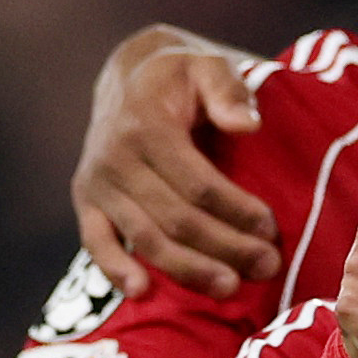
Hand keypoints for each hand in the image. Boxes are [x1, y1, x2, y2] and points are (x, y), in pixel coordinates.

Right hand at [75, 26, 279, 300]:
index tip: (271, 229)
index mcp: (146, 125)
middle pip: (175, 218)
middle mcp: (115, 157)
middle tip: (267, 266)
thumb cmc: (183, 76)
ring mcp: (97, 183)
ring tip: (231, 288)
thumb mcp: (209, 65)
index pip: (197, 182)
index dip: (236, 210)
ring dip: (188, 269)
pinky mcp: (86, 201)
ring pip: (145, 237)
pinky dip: (115, 269)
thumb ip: (228, 90)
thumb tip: (248, 125)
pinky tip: (143, 292)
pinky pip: (95, 242)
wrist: (129, 78)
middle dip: (224, 247)